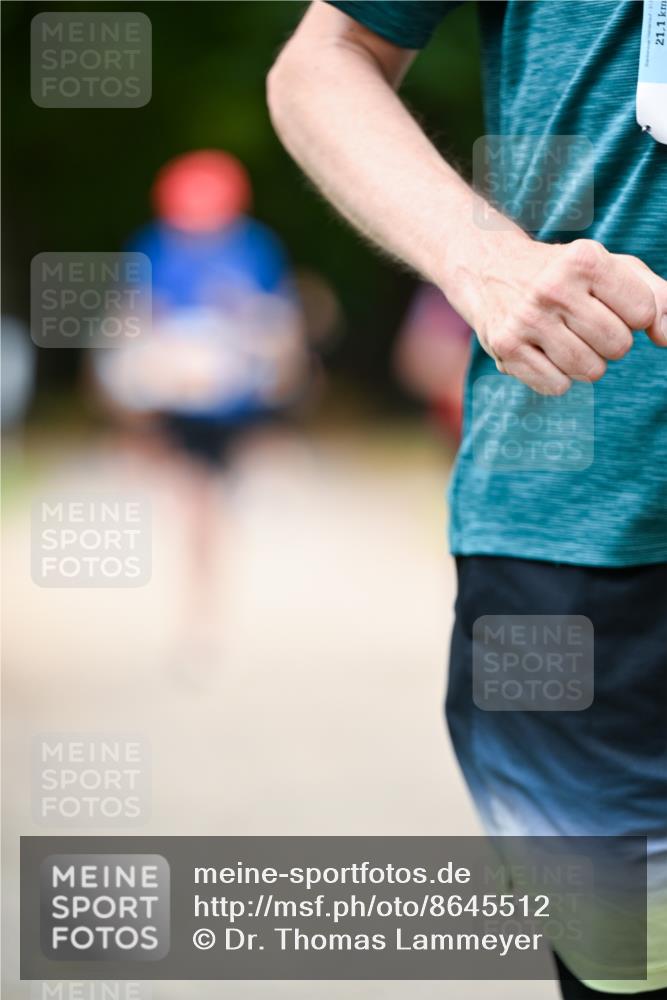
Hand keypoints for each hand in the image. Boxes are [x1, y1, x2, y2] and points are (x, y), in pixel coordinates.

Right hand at [462, 236, 666, 394]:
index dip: (633, 315)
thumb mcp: (612, 268)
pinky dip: (558, 377)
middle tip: (586, 325)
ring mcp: (526, 319)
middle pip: (619, 346)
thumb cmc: (566, 274)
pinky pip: (557, 387)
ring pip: (590, 371)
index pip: (643, 314)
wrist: (491, 270)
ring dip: (587, 363)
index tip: (610, 304)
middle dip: (611, 343)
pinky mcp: (506, 348)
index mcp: (585, 259)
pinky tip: (543, 353)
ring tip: (566, 339)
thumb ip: (656, 297)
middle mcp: (552, 287)